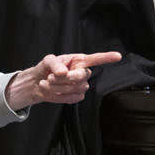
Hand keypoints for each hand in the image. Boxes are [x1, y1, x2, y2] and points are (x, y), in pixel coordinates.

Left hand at [5, 51, 121, 109]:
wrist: (37, 82)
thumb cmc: (46, 68)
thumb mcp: (48, 61)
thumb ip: (55, 64)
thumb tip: (63, 72)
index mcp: (79, 60)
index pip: (96, 59)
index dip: (107, 57)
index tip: (118, 56)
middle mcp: (83, 73)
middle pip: (82, 76)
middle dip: (66, 78)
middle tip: (50, 77)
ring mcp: (81, 86)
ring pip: (76, 88)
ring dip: (57, 87)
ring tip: (46, 82)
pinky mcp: (76, 96)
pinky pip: (72, 98)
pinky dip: (58, 95)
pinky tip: (49, 90)